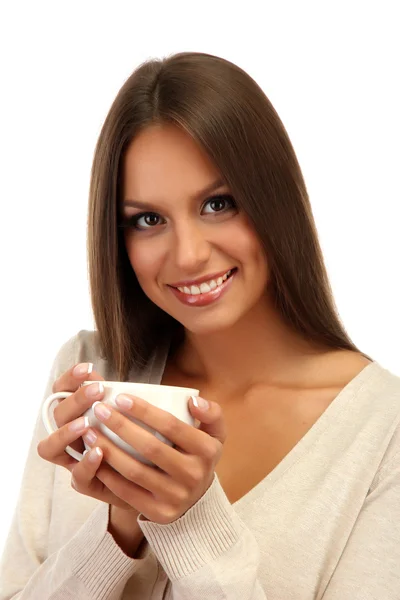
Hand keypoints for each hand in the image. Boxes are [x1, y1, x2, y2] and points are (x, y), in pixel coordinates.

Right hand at [37, 363, 131, 508]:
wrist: (153, 477)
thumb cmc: (140, 439)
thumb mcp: (133, 415)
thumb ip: (124, 400)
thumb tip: (122, 383)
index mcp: (78, 413)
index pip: (61, 390)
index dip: (70, 378)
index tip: (88, 368)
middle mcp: (70, 436)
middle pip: (57, 414)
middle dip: (76, 400)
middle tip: (98, 391)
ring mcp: (74, 459)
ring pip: (49, 447)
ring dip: (66, 432)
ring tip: (86, 423)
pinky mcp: (87, 483)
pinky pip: (77, 477)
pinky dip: (86, 463)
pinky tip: (100, 452)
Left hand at [82, 394, 226, 523]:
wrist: (199, 500)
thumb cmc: (198, 455)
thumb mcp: (214, 433)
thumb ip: (210, 412)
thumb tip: (192, 400)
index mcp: (207, 450)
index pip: (172, 425)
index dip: (144, 411)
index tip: (120, 398)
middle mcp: (194, 475)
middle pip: (150, 447)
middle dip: (120, 426)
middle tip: (100, 410)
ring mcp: (176, 497)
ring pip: (135, 471)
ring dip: (108, 450)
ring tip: (89, 432)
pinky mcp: (159, 513)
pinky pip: (127, 492)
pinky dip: (108, 474)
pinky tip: (94, 458)